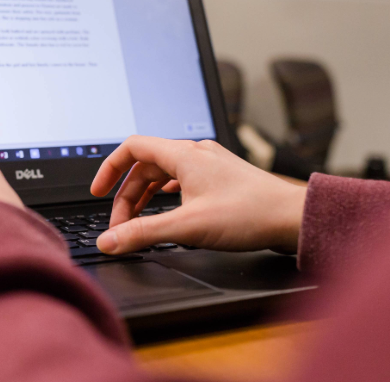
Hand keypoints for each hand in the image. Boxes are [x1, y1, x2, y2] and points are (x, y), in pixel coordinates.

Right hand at [90, 136, 306, 254]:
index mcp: (184, 155)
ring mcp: (210, 163)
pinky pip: (182, 179)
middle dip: (127, 195)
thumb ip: (143, 233)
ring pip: (164, 173)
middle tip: (121, 225)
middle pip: (146, 165)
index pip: (132, 147)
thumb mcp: (187, 227)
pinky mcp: (220, 177)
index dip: (109, 168)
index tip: (97, 192)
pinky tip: (168, 212)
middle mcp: (196, 153)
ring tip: (139, 222)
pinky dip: (166, 195)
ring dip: (146, 196)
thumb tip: (109, 241)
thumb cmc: (250, 214)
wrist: (291, 217)